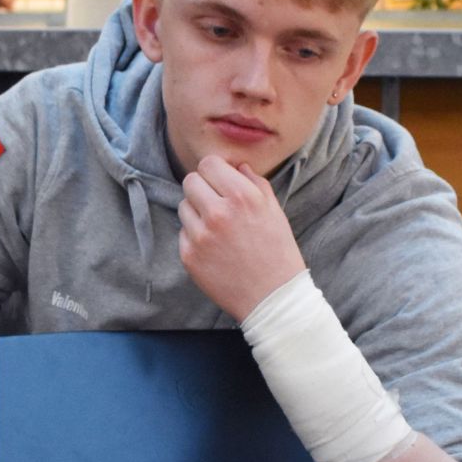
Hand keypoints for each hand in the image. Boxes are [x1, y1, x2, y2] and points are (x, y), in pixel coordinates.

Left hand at [177, 155, 307, 320]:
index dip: (214, 170)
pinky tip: (214, 247)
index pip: (209, 163)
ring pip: (183, 206)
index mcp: (242, 197)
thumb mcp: (275, 211)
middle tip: (215, 201)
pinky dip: (195, 236)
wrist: (272, 298)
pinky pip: (183, 232)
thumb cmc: (278, 253)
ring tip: (217, 227)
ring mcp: (200, 236)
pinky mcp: (189, 256)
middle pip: (190, 181)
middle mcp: (218, 213)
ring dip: (196, 211)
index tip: (219, 179)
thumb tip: (237, 166)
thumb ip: (255, 183)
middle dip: (202, 188)